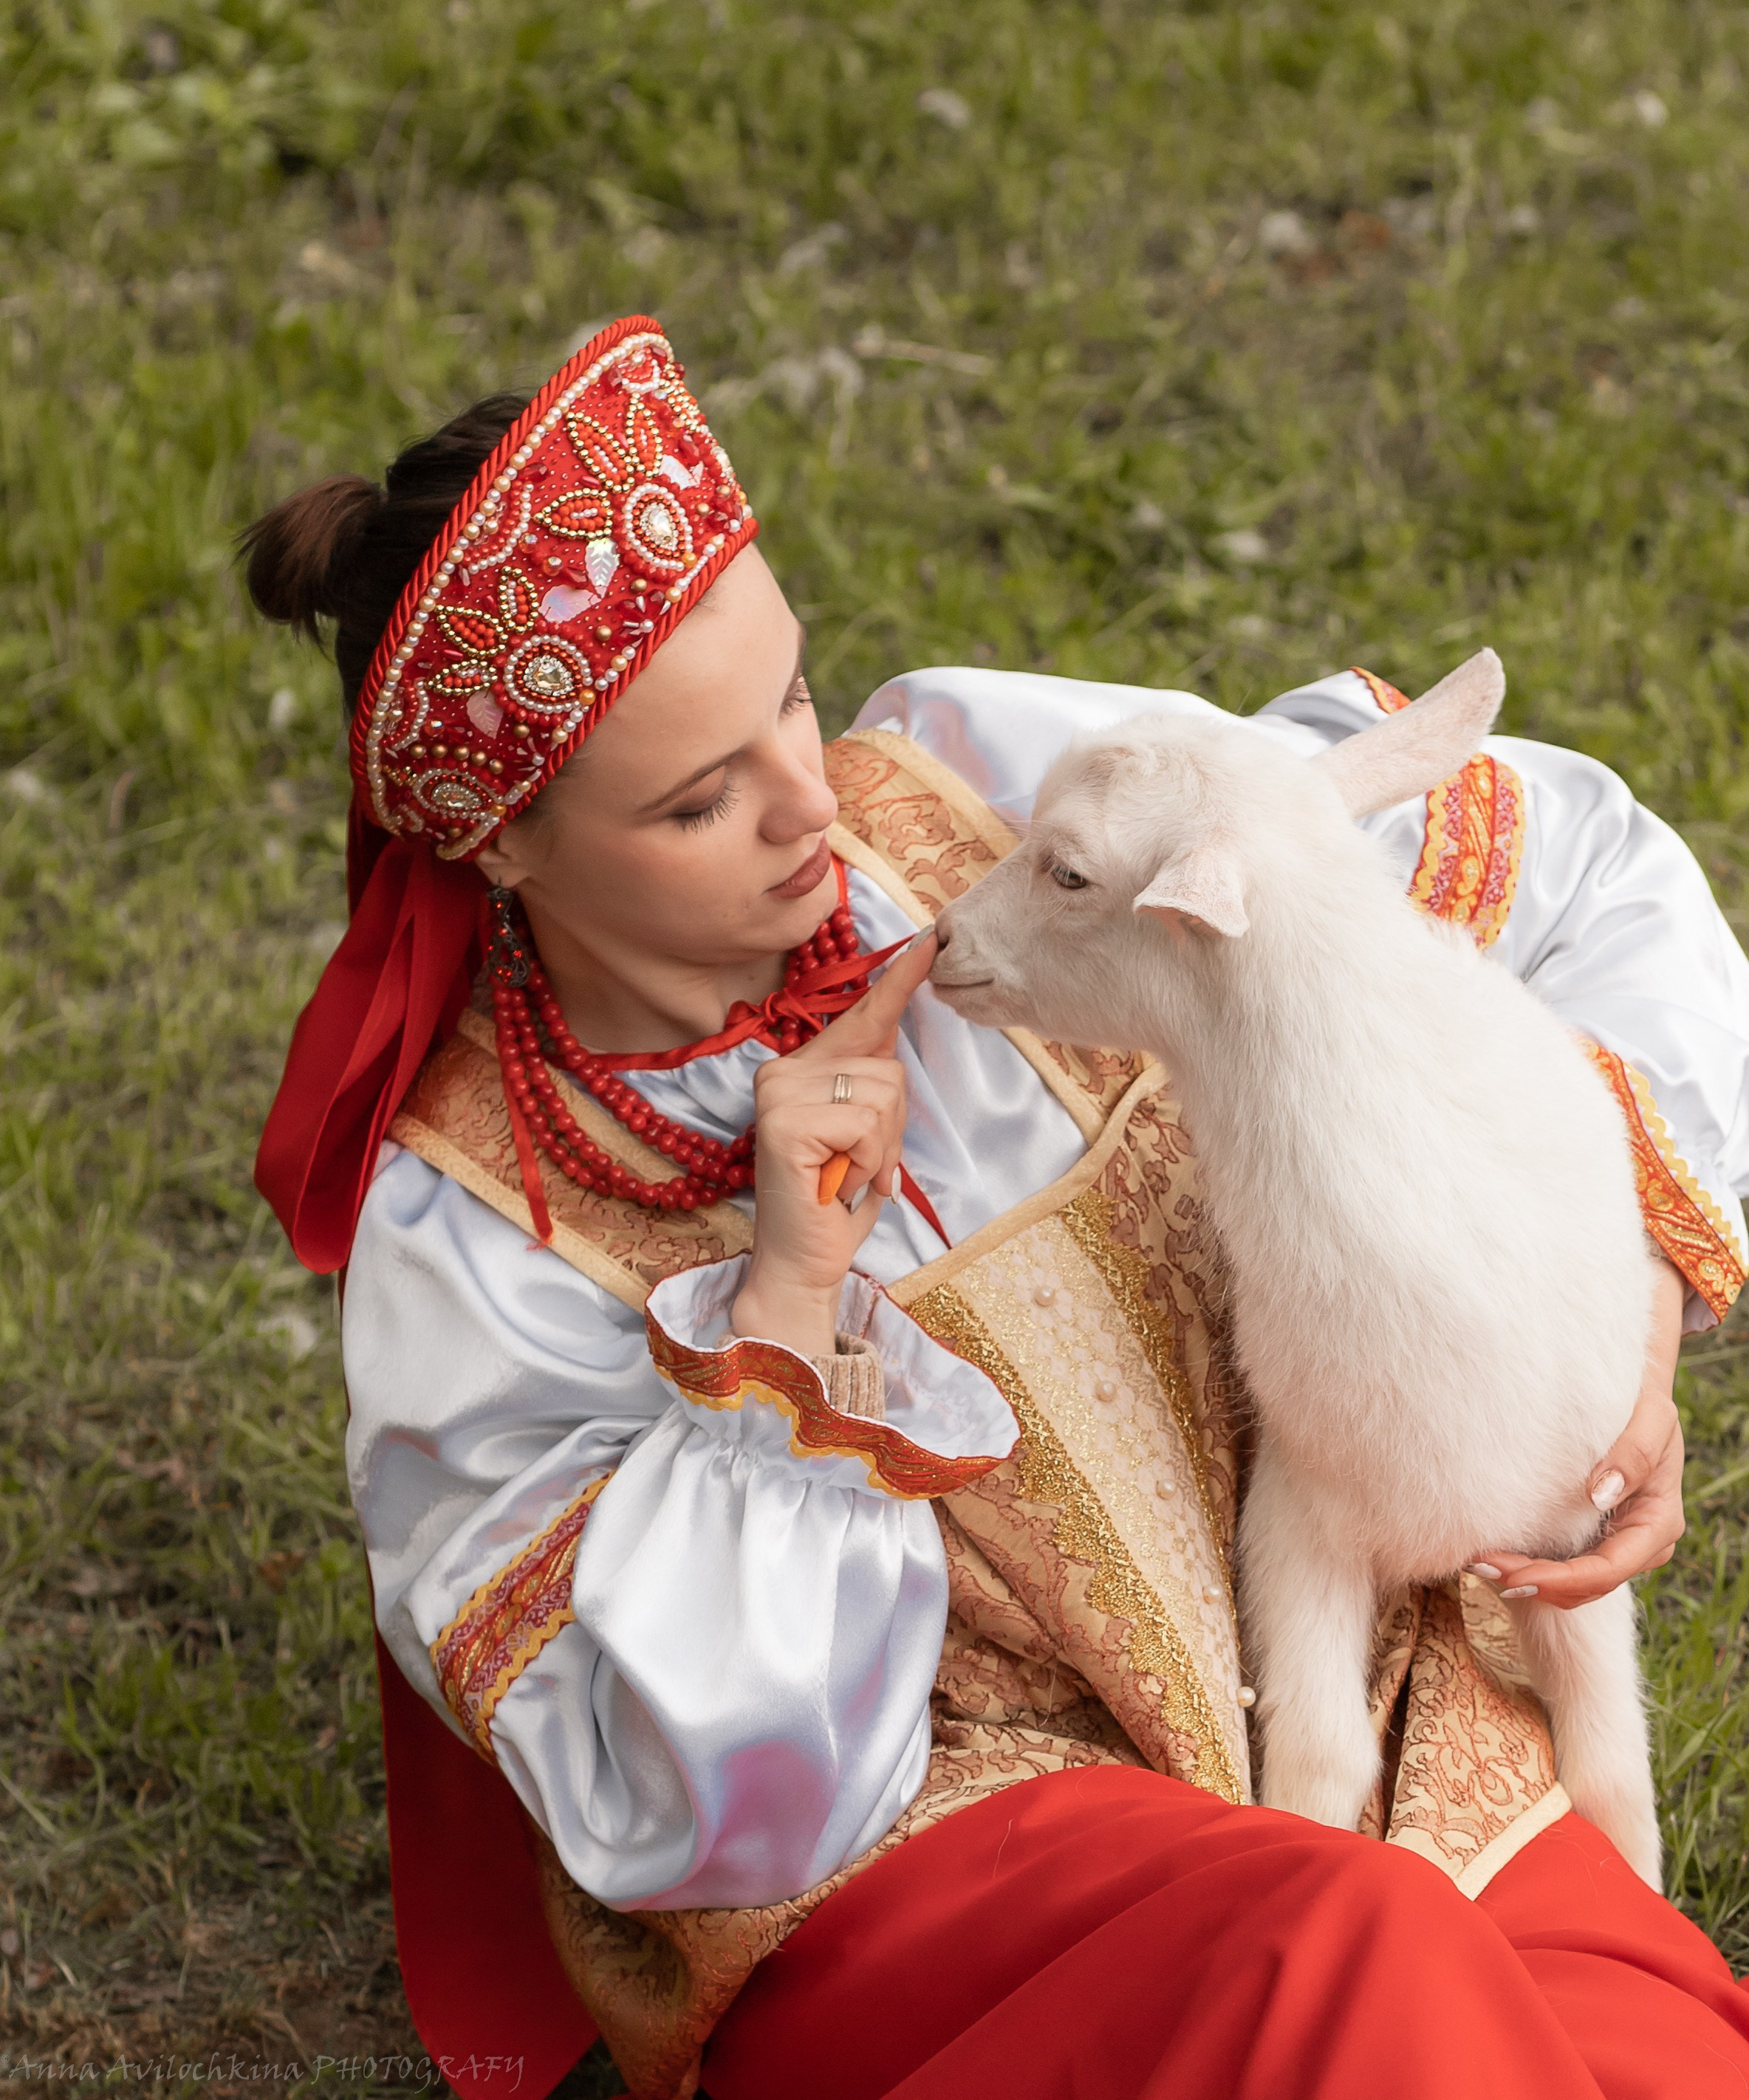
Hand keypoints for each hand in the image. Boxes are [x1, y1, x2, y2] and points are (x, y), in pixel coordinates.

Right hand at [731, 931, 937, 1356]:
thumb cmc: (837, 1200)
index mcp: (802, 1069)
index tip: (933, 941)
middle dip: (894, 1126)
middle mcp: (782, 1071)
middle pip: (887, 1066)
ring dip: (882, 1147)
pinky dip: (869, 1159)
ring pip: (881, 1092)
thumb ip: (871, 1087)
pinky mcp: (783, 1122)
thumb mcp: (865, 1134)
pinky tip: (841, 1181)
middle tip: (864, 1166)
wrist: (805, 1262)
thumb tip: (893, 1042)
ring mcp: (778, 1094)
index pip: (862, 1016)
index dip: (901, 979)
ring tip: (851, 1174)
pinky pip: (865, 1122)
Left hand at [1471, 1258, 1687, 1608]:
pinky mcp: (1592, 1538)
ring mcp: (1616, 1545)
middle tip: (1479, 1565)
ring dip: (1526, 1580)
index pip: (1608, 1569)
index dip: (1562, 1580)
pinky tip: (1492, 1554)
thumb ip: (1635, 1452)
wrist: (1633, 1397)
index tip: (1515, 1573)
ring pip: (1571, 1586)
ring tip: (1477, 1563)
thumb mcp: (1653, 1417)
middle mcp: (1639, 1545)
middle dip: (1534, 1582)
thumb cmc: (1642, 1404)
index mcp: (1658, 1523)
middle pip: (1585, 1586)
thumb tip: (1602, 1492)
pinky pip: (1562, 1567)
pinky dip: (1529, 1567)